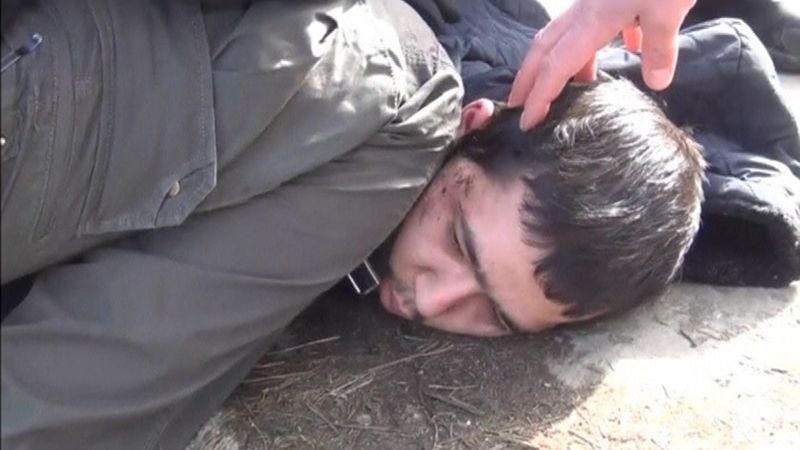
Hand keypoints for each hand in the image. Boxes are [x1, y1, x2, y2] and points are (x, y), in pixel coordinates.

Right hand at [508, 0, 695, 129]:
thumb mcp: (669, 8)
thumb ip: (659, 47)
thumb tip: (656, 82)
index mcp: (592, 19)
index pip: (556, 67)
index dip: (539, 97)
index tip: (527, 123)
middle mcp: (585, 10)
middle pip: (543, 49)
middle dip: (528, 79)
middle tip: (517, 106)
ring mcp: (595, 0)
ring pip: (564, 36)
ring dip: (558, 64)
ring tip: (567, 90)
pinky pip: (592, 24)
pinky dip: (594, 44)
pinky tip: (624, 48)